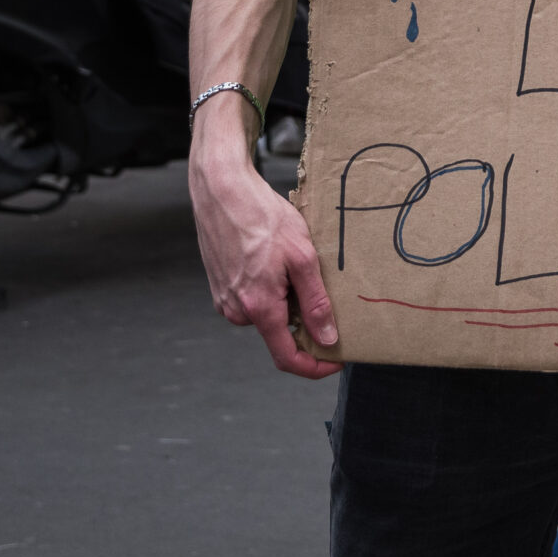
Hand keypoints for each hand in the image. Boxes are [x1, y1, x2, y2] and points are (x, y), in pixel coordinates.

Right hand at [188, 105, 340, 378]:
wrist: (222, 191)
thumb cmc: (261, 217)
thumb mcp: (302, 257)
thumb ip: (315, 302)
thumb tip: (327, 338)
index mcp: (259, 308)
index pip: (287, 357)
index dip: (315, 366)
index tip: (336, 359)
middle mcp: (237, 311)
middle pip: (280, 332)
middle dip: (303, 318)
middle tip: (319, 285)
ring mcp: (226, 299)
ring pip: (267, 313)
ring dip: (286, 298)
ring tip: (292, 262)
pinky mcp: (221, 286)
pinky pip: (253, 299)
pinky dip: (271, 288)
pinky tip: (274, 259)